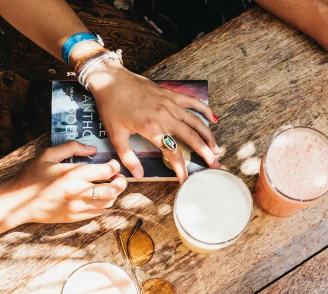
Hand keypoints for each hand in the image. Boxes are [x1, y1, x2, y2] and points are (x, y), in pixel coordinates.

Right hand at [10, 141, 126, 223]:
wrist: (19, 202)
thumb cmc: (32, 176)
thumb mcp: (48, 155)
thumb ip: (71, 147)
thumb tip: (92, 149)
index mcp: (73, 174)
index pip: (106, 171)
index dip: (114, 166)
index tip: (113, 164)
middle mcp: (78, 192)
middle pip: (113, 189)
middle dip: (120, 182)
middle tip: (119, 177)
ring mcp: (78, 207)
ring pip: (108, 203)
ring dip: (113, 194)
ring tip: (110, 187)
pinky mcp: (75, 217)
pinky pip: (97, 212)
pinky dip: (103, 204)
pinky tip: (98, 198)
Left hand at [86, 62, 219, 181]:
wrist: (110, 80)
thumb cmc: (111, 107)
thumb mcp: (115, 135)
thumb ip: (128, 157)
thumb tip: (139, 175)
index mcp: (152, 128)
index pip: (173, 153)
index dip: (181, 169)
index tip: (185, 180)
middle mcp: (165, 116)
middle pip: (191, 138)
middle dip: (205, 153)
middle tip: (214, 165)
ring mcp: (170, 104)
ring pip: (195, 121)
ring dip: (208, 136)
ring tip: (217, 149)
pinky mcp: (170, 94)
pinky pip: (192, 102)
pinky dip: (204, 109)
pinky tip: (214, 118)